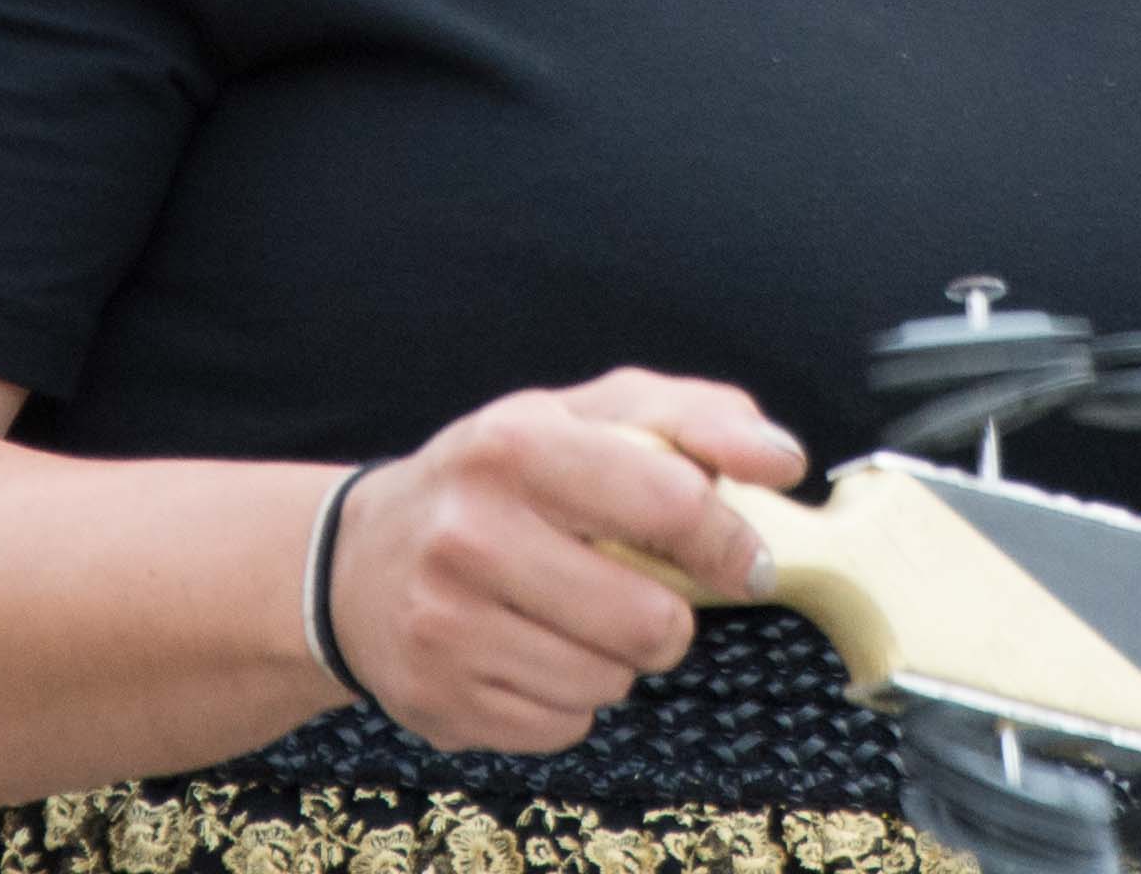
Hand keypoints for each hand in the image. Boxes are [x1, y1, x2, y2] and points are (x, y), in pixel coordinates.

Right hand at [328, 371, 806, 751]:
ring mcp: (445, 624)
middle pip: (649, 620)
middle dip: (670, 614)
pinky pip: (565, 725)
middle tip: (643, 591)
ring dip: (618, 657)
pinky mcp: (439, 699)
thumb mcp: (587, 416)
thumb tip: (783, 461)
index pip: (671, 504)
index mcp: (516, 444)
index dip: (730, 542)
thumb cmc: (500, 477)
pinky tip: (532, 651)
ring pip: (611, 682)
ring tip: (574, 616)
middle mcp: (470, 533)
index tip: (744, 559)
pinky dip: (570, 697)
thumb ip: (696, 418)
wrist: (357, 560)